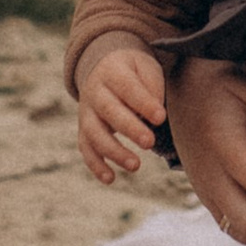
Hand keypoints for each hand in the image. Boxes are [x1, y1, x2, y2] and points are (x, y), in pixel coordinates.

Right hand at [76, 40, 170, 184]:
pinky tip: (111, 178)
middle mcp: (94, 91)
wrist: (104, 67)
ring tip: (136, 165)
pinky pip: (85, 148)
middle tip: (150, 143)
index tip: (161, 117)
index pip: (127, 87)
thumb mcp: (145, 66)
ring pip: (94, 133)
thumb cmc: (133, 71)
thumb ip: (152, 86)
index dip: (143, 103)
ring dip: (113, 151)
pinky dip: (95, 165)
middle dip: (129, 129)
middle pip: (109, 111)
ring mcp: (86, 112)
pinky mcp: (84, 130)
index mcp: (112, 71)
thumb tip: (156, 114)